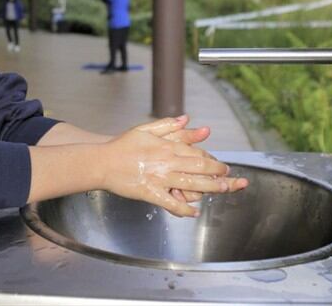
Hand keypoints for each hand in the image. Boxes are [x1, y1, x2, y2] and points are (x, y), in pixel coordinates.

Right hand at [99, 117, 247, 216]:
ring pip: (191, 184)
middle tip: (229, 177)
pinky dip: (184, 209)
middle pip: (199, 167)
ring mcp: (159, 178)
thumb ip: (168, 125)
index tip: (220, 164)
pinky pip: (171, 203)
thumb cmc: (122, 146)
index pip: (196, 152)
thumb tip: (187, 119)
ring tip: (223, 189)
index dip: (211, 159)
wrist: (102, 162)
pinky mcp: (150, 193)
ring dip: (210, 187)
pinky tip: (194, 213)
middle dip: (218, 173)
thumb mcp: (145, 129)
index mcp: (166, 146)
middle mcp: (166, 162)